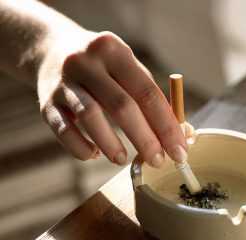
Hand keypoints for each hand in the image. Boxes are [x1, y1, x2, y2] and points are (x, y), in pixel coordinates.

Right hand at [38, 30, 186, 166]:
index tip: (179, 151)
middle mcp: (87, 63)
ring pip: (91, 117)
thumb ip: (150, 97)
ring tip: (122, 159)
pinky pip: (64, 130)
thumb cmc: (101, 67)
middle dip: (145, 139)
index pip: (147, 92)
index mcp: (115, 51)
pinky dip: (81, 147)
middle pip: (122, 106)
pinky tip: (94, 154)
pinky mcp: (46, 101)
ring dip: (111, 144)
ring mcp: (64, 82)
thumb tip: (180, 133)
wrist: (52, 52)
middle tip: (157, 161)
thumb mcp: (125, 68)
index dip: (166, 125)